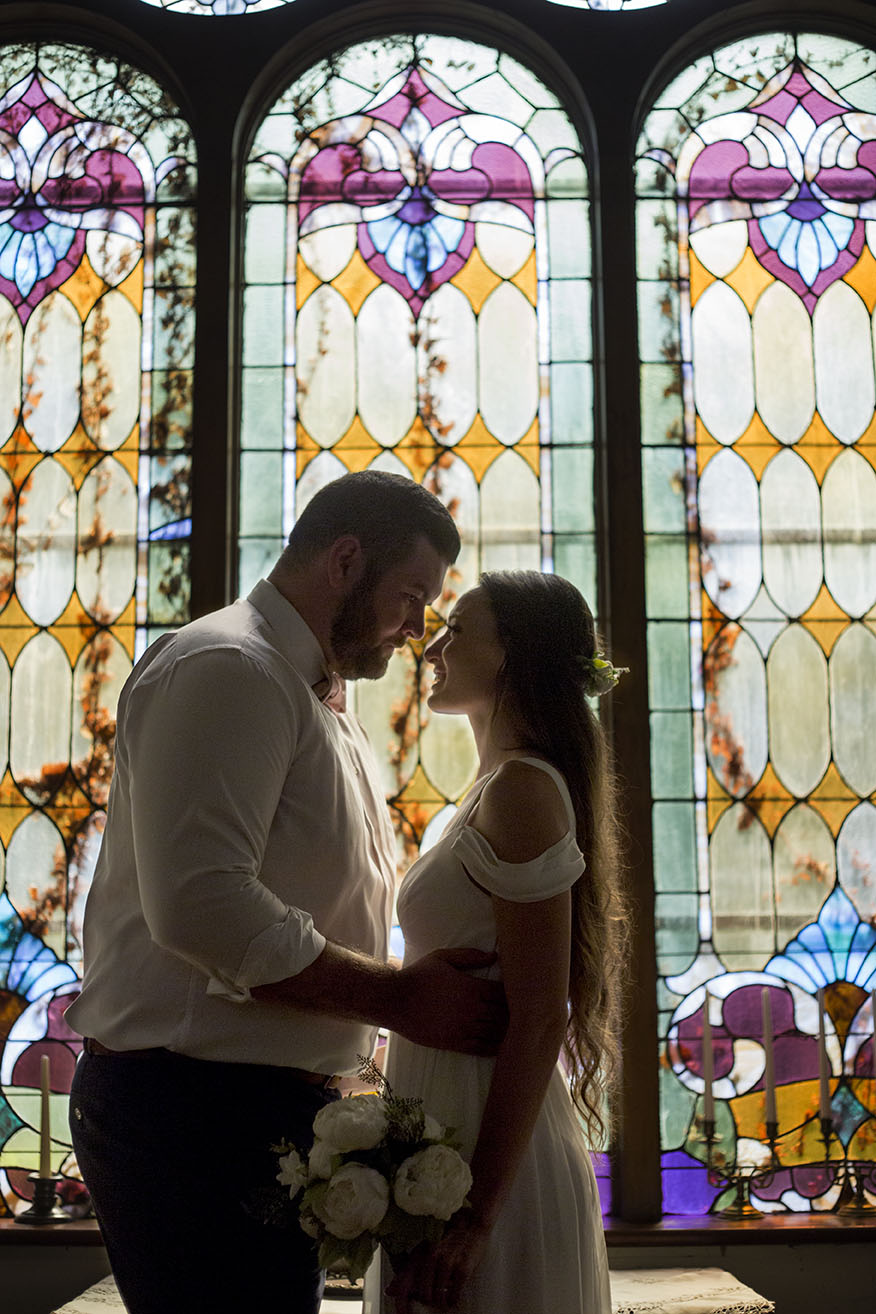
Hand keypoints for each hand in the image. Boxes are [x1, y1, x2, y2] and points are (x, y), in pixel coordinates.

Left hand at [387, 1216, 490, 1311]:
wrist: (472, 1228)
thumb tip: (389, 1290)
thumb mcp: (425, 1252)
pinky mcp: (462, 1269)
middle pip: (421, 1294)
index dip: (401, 1304)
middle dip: (427, 1302)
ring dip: (441, 1302)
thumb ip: (407, 1271)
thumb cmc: (448, 1241)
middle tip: (432, 1302)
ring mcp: (447, 1262)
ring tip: (444, 1299)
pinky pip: (453, 1295)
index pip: (404, 1283)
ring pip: (437, 1297)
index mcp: (419, 1253)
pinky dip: (452, 1300)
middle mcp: (431, 1257)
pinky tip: (453, 1298)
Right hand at [392, 949, 506, 1054]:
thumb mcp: (443, 957)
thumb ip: (469, 956)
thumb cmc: (419, 976)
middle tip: (521, 1011)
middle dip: (514, 1012)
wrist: (395, 1001)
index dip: (513, 993)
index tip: (516, 992)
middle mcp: (470, 1010)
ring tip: (516, 1028)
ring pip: (496, 1033)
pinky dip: (495, 1047)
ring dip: (507, 1031)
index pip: (503, 993)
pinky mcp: (454, 1043)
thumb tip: (494, 956)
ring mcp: (463, 1029)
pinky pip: (482, 1048)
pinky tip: (502, 1044)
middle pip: (504, 1014)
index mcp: (470, 988)